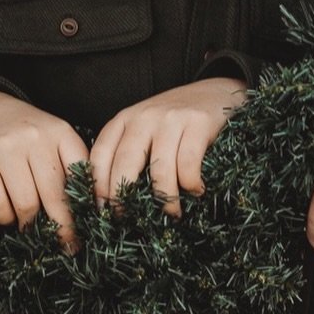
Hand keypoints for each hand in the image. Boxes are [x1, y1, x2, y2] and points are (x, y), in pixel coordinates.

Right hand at [0, 89, 88, 248]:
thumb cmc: (20, 130)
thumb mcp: (49, 136)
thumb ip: (66, 165)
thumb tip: (84, 214)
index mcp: (59, 131)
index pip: (81, 174)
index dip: (85, 208)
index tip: (89, 231)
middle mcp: (35, 137)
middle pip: (55, 196)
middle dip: (63, 229)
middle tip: (66, 247)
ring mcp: (6, 148)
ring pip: (27, 205)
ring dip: (30, 225)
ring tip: (30, 228)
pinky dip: (5, 218)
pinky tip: (7, 215)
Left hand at [90, 78, 247, 216]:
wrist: (215, 92)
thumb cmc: (175, 121)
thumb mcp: (145, 130)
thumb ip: (128, 154)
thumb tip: (112, 202)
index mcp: (125, 119)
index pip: (100, 154)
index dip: (98, 186)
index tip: (103, 211)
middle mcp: (144, 116)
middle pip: (125, 164)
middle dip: (124, 199)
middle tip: (130, 221)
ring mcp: (171, 118)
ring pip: (160, 170)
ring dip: (165, 199)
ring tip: (172, 213)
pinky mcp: (198, 122)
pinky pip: (188, 164)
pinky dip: (191, 185)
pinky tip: (196, 191)